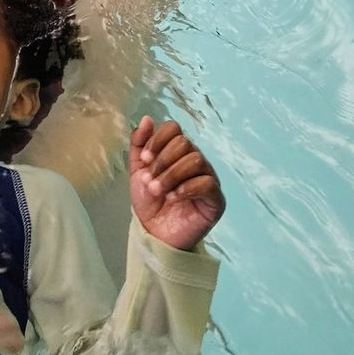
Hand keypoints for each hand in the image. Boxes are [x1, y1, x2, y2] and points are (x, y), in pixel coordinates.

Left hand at [129, 117, 224, 250]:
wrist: (155, 234)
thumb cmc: (150, 203)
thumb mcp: (137, 172)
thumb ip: (139, 145)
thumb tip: (146, 119)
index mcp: (178, 152)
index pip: (174, 129)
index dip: (157, 141)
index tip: (145, 161)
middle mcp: (196, 161)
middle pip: (184, 143)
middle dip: (162, 162)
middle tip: (150, 182)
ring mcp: (208, 178)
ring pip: (195, 160)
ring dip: (171, 175)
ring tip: (158, 191)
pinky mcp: (216, 199)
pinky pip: (207, 183)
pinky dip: (186, 188)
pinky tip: (173, 198)